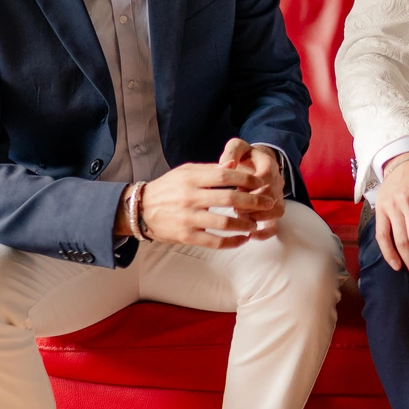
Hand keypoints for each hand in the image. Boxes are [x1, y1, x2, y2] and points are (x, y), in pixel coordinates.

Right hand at [134, 142, 281, 249]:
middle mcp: (190, 198)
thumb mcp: (185, 172)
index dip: (247, 179)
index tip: (261, 183)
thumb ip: (210, 170)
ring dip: (245, 224)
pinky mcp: (186, 236)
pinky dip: (232, 242)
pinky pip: (214, 242)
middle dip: (254, 201)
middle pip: (229, 199)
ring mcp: (188, 218)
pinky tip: (243, 239)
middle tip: (268, 203)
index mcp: (191, 178)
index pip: (226, 176)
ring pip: (224, 223)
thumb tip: (234, 166)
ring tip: (256, 224)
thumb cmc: (168, 188)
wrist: (140, 209)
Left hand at [211, 138, 285, 241]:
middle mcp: (277, 182)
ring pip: (276, 211)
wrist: (258, 163)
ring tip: (241, 217)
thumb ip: (232, 151)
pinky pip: (275, 225)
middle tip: (235, 206)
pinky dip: (265, 232)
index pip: (263, 178)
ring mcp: (277, 197)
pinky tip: (251, 235)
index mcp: (269, 165)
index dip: (249, 186)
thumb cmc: (245, 157)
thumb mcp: (238, 147)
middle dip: (252, 204)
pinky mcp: (273, 210)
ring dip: (258, 216)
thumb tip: (225, 163)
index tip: (235, 189)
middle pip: (270, 196)